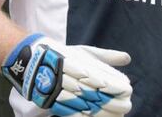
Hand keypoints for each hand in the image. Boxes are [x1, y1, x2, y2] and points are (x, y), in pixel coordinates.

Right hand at [2, 33, 131, 115]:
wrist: (33, 58)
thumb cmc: (65, 54)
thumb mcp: (86, 52)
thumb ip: (107, 57)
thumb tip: (128, 58)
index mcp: (80, 65)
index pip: (103, 80)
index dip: (116, 88)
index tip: (128, 91)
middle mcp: (71, 78)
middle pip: (96, 94)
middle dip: (113, 103)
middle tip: (127, 107)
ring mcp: (61, 91)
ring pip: (85, 105)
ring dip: (102, 112)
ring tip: (117, 115)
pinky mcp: (52, 101)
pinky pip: (70, 113)